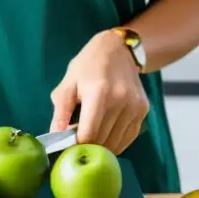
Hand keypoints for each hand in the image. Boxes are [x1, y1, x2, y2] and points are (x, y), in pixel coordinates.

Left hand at [50, 30, 148, 155]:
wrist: (118, 50)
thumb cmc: (87, 67)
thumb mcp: (67, 85)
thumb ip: (60, 113)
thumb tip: (55, 138)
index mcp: (99, 94)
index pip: (89, 134)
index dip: (76, 145)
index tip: (68, 146)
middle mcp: (121, 101)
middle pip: (102, 141)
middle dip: (87, 147)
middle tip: (76, 144)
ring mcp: (135, 107)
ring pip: (116, 143)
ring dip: (101, 146)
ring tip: (90, 138)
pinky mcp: (143, 110)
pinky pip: (128, 137)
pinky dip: (115, 142)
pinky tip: (105, 136)